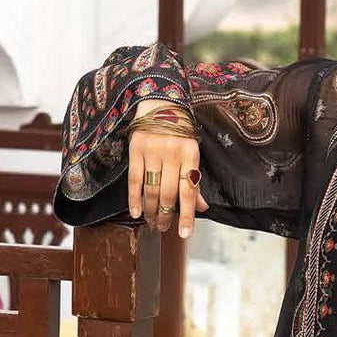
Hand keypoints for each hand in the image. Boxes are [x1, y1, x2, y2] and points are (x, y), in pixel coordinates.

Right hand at [128, 99, 209, 234]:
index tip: (185, 234)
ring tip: (151, 222)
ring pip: (151, 189)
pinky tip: (135, 212)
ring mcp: (153, 150)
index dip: (187, 215)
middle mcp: (172, 153)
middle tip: (162, 228)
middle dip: (165, 216)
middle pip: (168, 193)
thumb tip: (202, 209)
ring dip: (150, 210)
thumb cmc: (180, 132)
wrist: (161, 102)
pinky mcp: (136, 148)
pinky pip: (134, 179)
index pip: (189, 192)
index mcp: (190, 155)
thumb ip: (195, 181)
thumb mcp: (192, 153)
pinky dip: (134, 198)